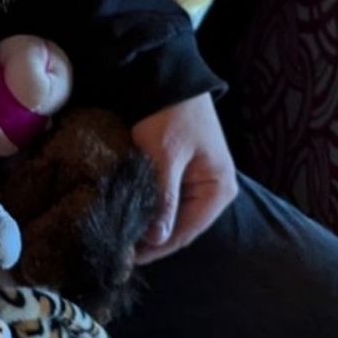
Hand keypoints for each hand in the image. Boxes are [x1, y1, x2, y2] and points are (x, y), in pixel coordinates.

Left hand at [131, 93, 237, 263]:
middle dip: (151, 240)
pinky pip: (167, 200)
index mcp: (218, 190)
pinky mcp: (183, 174)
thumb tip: (158, 239)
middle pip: (180, 227)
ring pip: (171, 215)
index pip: (186, 233)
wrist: (167, 78)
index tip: (127, 259)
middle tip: (118, 250)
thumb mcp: (164, 157)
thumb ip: (164, 198)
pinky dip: (149, 209)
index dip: (157, 249)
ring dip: (148, 226)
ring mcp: (199, 183)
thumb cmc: (170, 115)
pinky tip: (129, 215)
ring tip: (120, 236)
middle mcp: (214, 191)